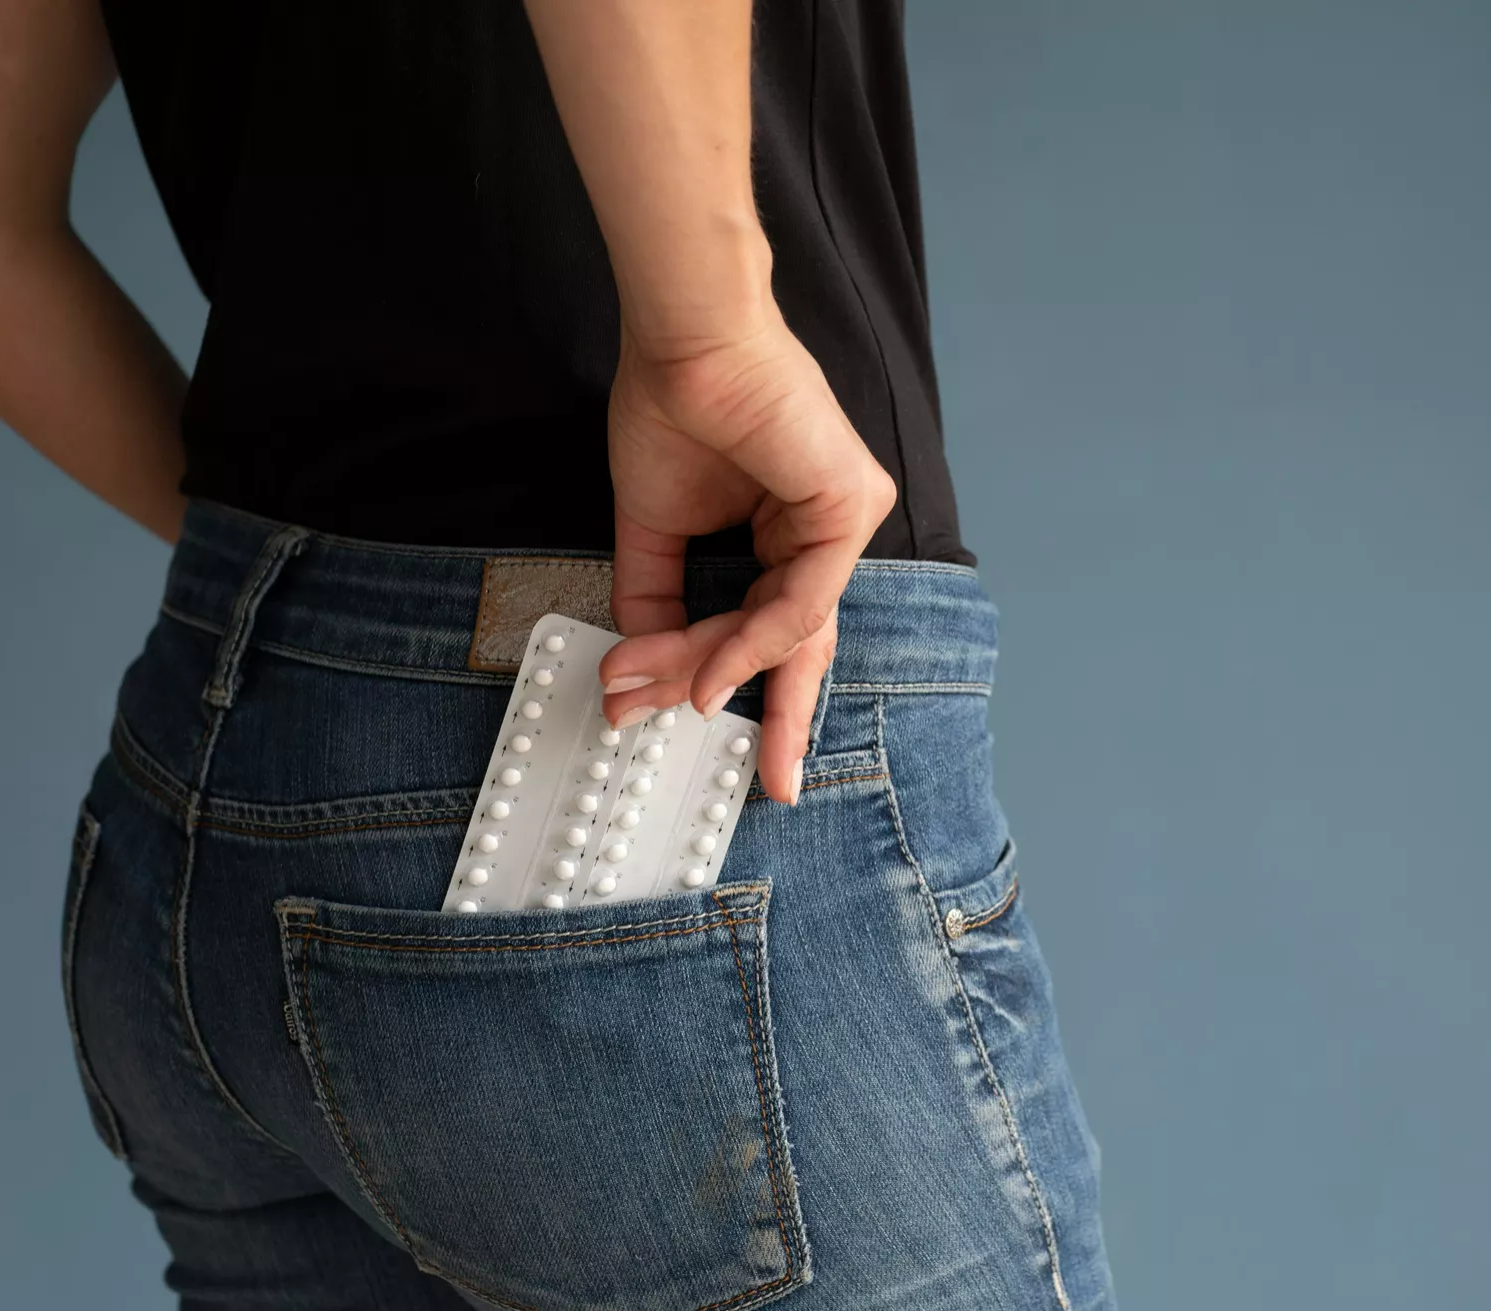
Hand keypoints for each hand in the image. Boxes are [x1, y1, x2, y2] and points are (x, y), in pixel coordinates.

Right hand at [596, 312, 896, 805]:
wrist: (684, 344)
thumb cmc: (674, 409)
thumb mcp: (656, 528)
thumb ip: (657, 601)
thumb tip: (640, 669)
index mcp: (787, 534)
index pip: (779, 629)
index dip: (751, 689)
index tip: (725, 746)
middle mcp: (824, 532)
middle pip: (802, 645)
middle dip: (780, 721)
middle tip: (768, 786)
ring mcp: (844, 520)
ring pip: (784, 630)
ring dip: (709, 669)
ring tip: (649, 695)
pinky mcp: (850, 508)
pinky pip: (798, 602)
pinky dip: (747, 643)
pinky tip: (706, 674)